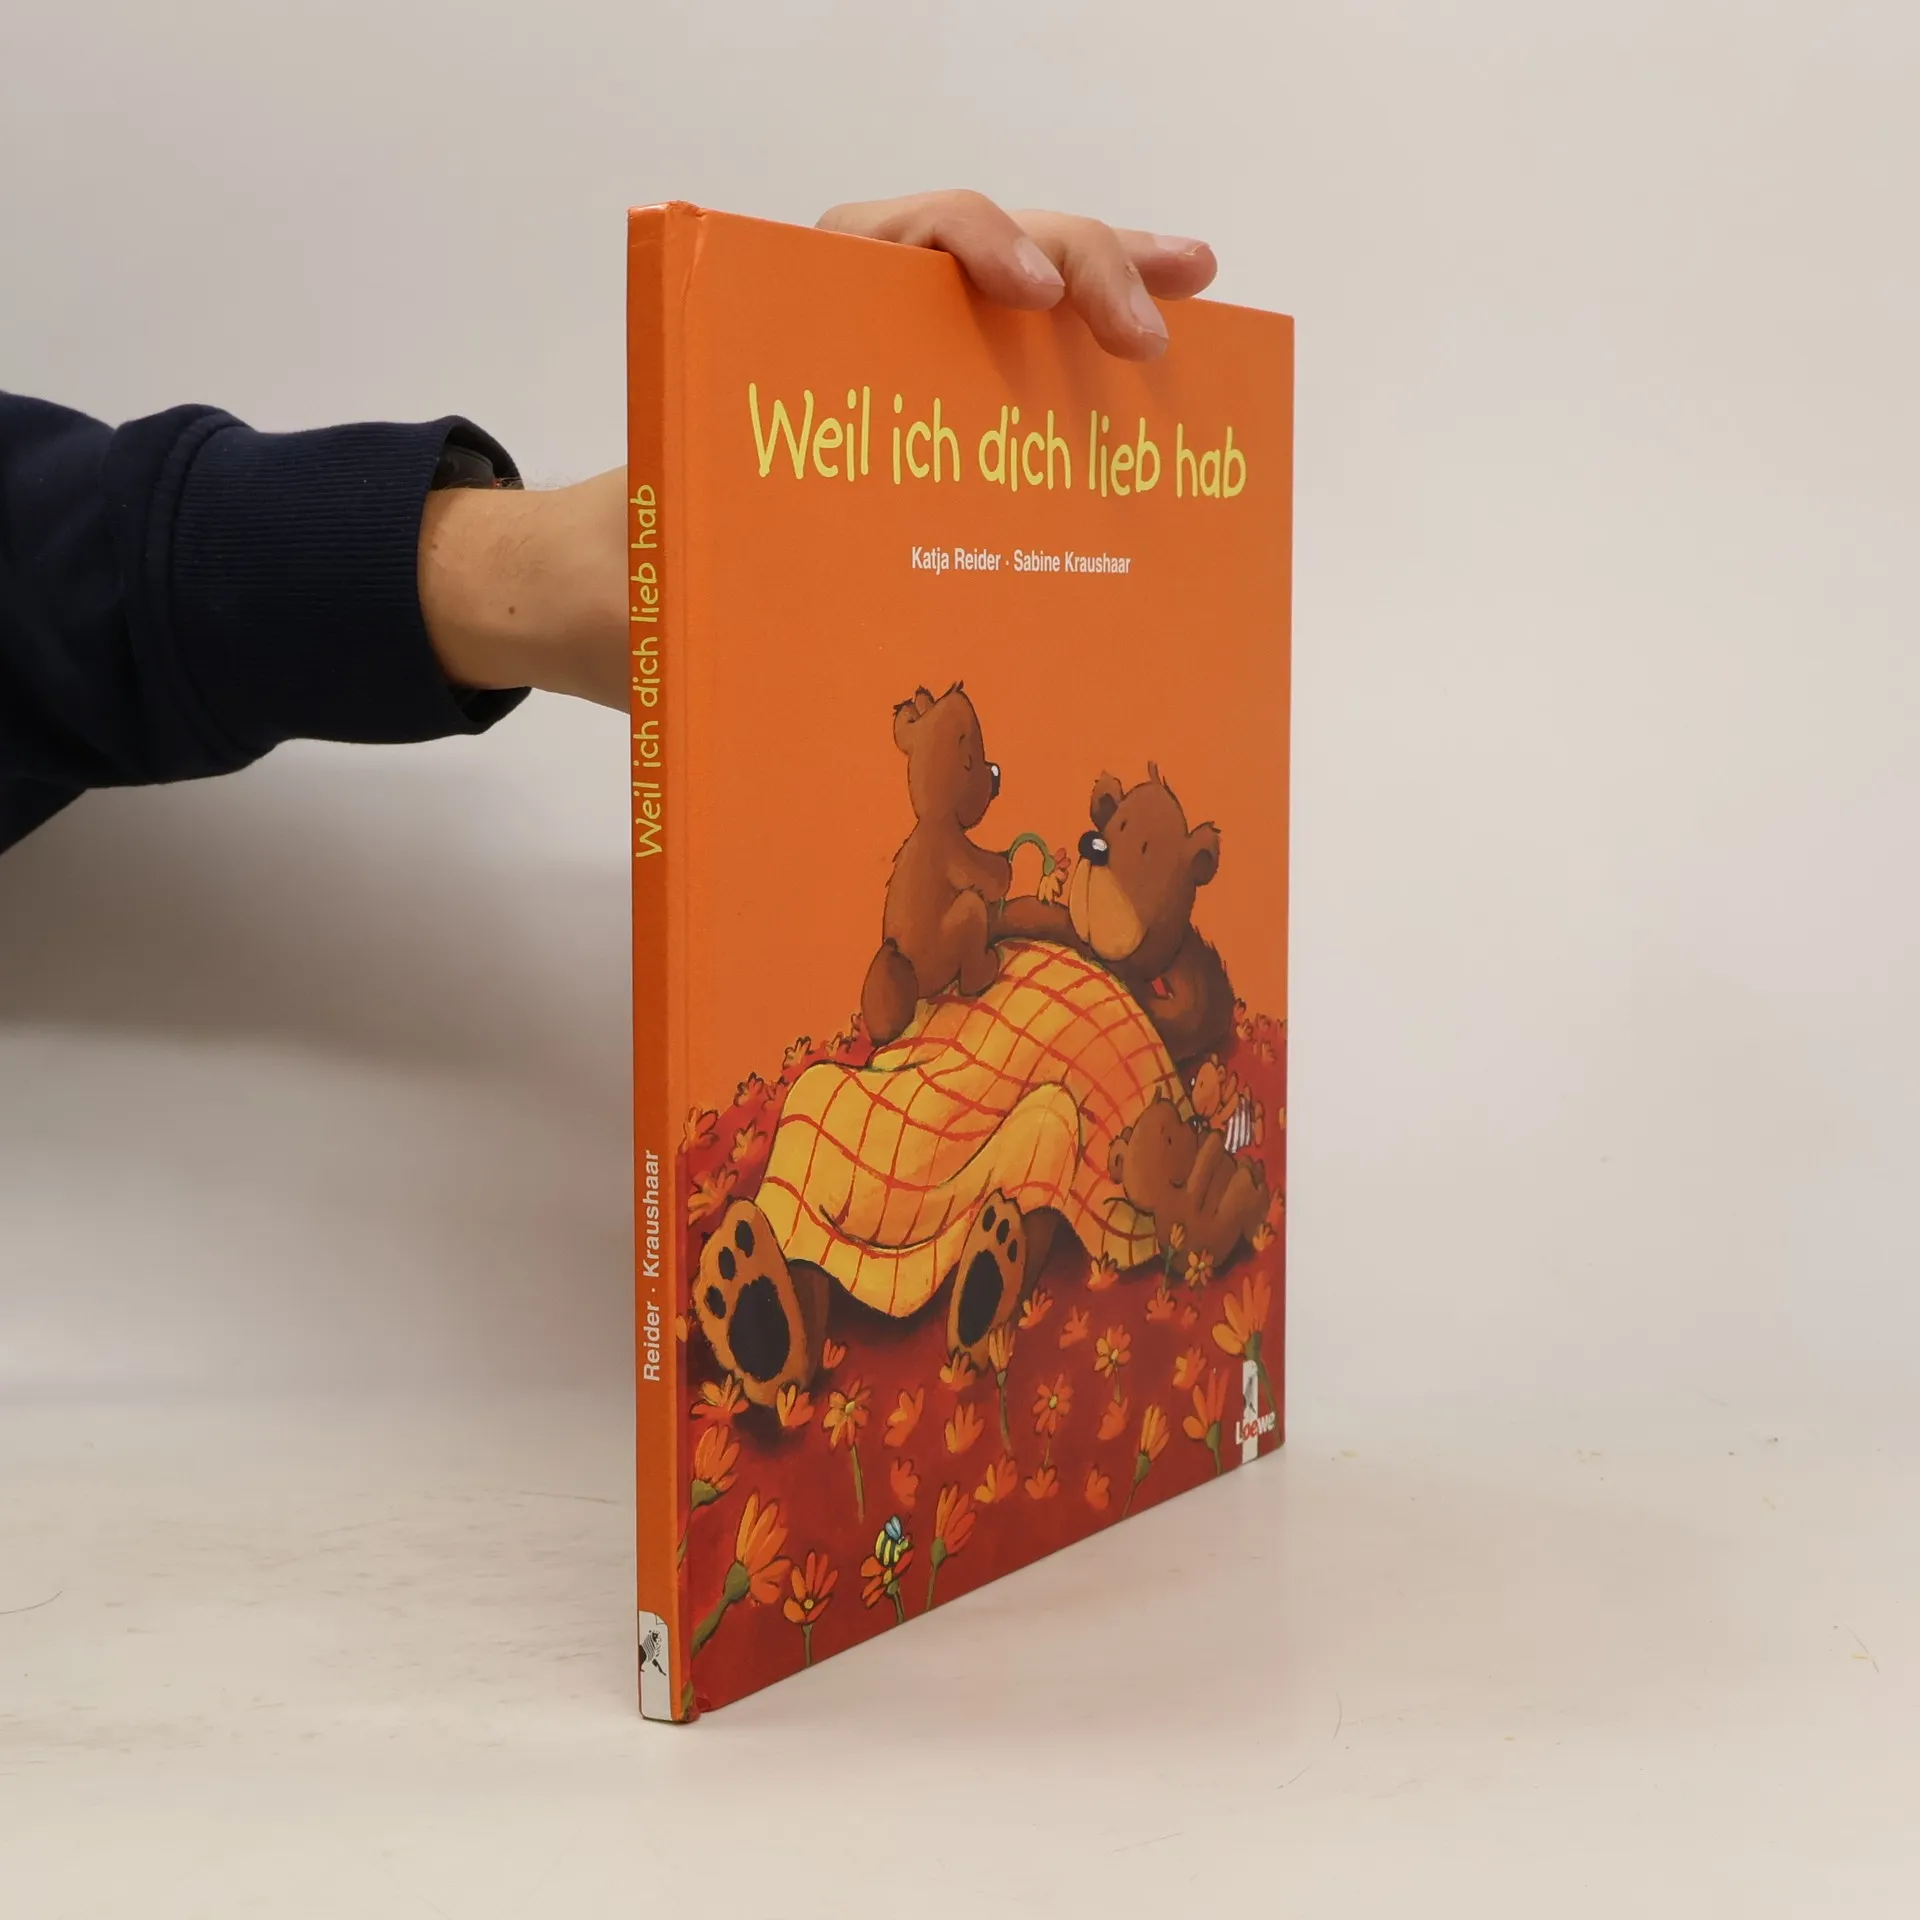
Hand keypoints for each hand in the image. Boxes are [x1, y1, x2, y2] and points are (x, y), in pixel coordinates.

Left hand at [421, 192, 1217, 707]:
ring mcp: (888, 382)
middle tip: (1150, 339)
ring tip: (1193, 293)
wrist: (588, 601)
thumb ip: (733, 575)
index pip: (894, 239)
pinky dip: (1076, 377)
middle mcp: (844, 333)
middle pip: (980, 256)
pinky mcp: (914, 441)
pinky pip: (1003, 387)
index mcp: (781, 329)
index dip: (974, 247)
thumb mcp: (670, 570)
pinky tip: (1146, 392)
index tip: (1028, 300)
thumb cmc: (625, 573)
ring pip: (1008, 309)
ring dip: (1105, 293)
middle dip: (1080, 273)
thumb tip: (814, 625)